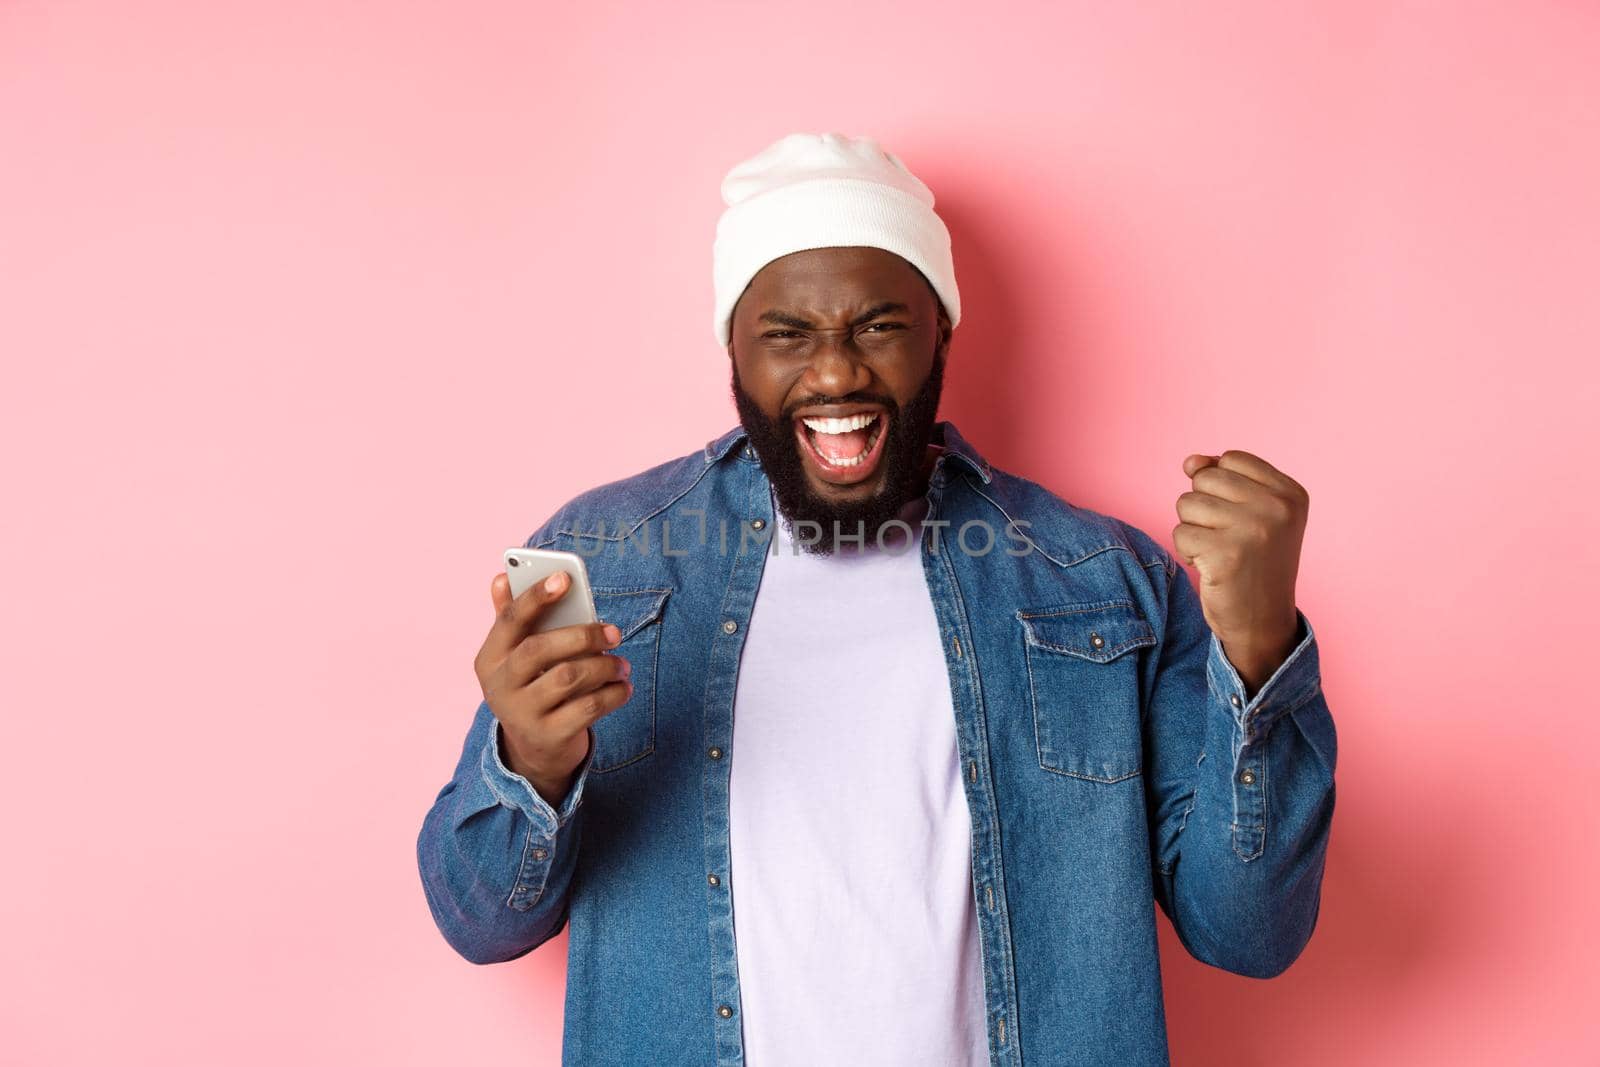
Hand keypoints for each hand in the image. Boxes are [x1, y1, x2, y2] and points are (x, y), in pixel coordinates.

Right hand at [473, 570, 632, 805]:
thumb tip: (501, 577)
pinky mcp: (548, 736)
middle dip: (582, 635)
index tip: (565, 578)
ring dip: (604, 665)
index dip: (535, 596)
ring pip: (568, 678)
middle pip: (539, 649)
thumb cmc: (530, 687)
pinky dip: (613, 694)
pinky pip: (588, 708)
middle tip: (615, 632)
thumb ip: (512, 618)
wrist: (534, 751)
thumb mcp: (516, 658)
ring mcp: (521, 714)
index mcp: (490, 658)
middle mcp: (499, 686)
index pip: (510, 620)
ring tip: (622, 664)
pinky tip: (623, 687)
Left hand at [1173, 450, 1308, 693]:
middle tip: (1228, 539)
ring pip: (1187, 504)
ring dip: (1193, 530)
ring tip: (1219, 551)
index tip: (1241, 518)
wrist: (1263, 622)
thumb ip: (1223, 478)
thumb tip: (1191, 461)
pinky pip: (1180, 533)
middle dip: (1203, 509)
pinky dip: (1187, 552)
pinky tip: (1212, 567)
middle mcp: (1277, 507)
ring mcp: (1253, 529)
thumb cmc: (1253, 563)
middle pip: (1205, 479)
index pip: (1231, 459)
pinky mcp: (1226, 554)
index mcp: (1291, 493)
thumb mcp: (1252, 513)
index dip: (1220, 487)